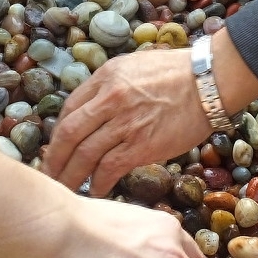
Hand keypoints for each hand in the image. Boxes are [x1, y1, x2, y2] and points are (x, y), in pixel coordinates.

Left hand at [43, 47, 210, 195]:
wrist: (210, 81)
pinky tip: (95, 191)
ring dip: (70, 176)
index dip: (57, 133)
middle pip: (69, 134)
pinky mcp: (142, 146)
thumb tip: (92, 112)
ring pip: (85, 155)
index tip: (54, 148)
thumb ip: (110, 86)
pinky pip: (109, 168)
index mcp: (105, 77)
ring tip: (65, 189)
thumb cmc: (176, 73)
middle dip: (53, 159)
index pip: (69, 108)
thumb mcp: (133, 66)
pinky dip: (98, 182)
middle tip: (47, 176)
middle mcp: (110, 99)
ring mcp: (125, 123)